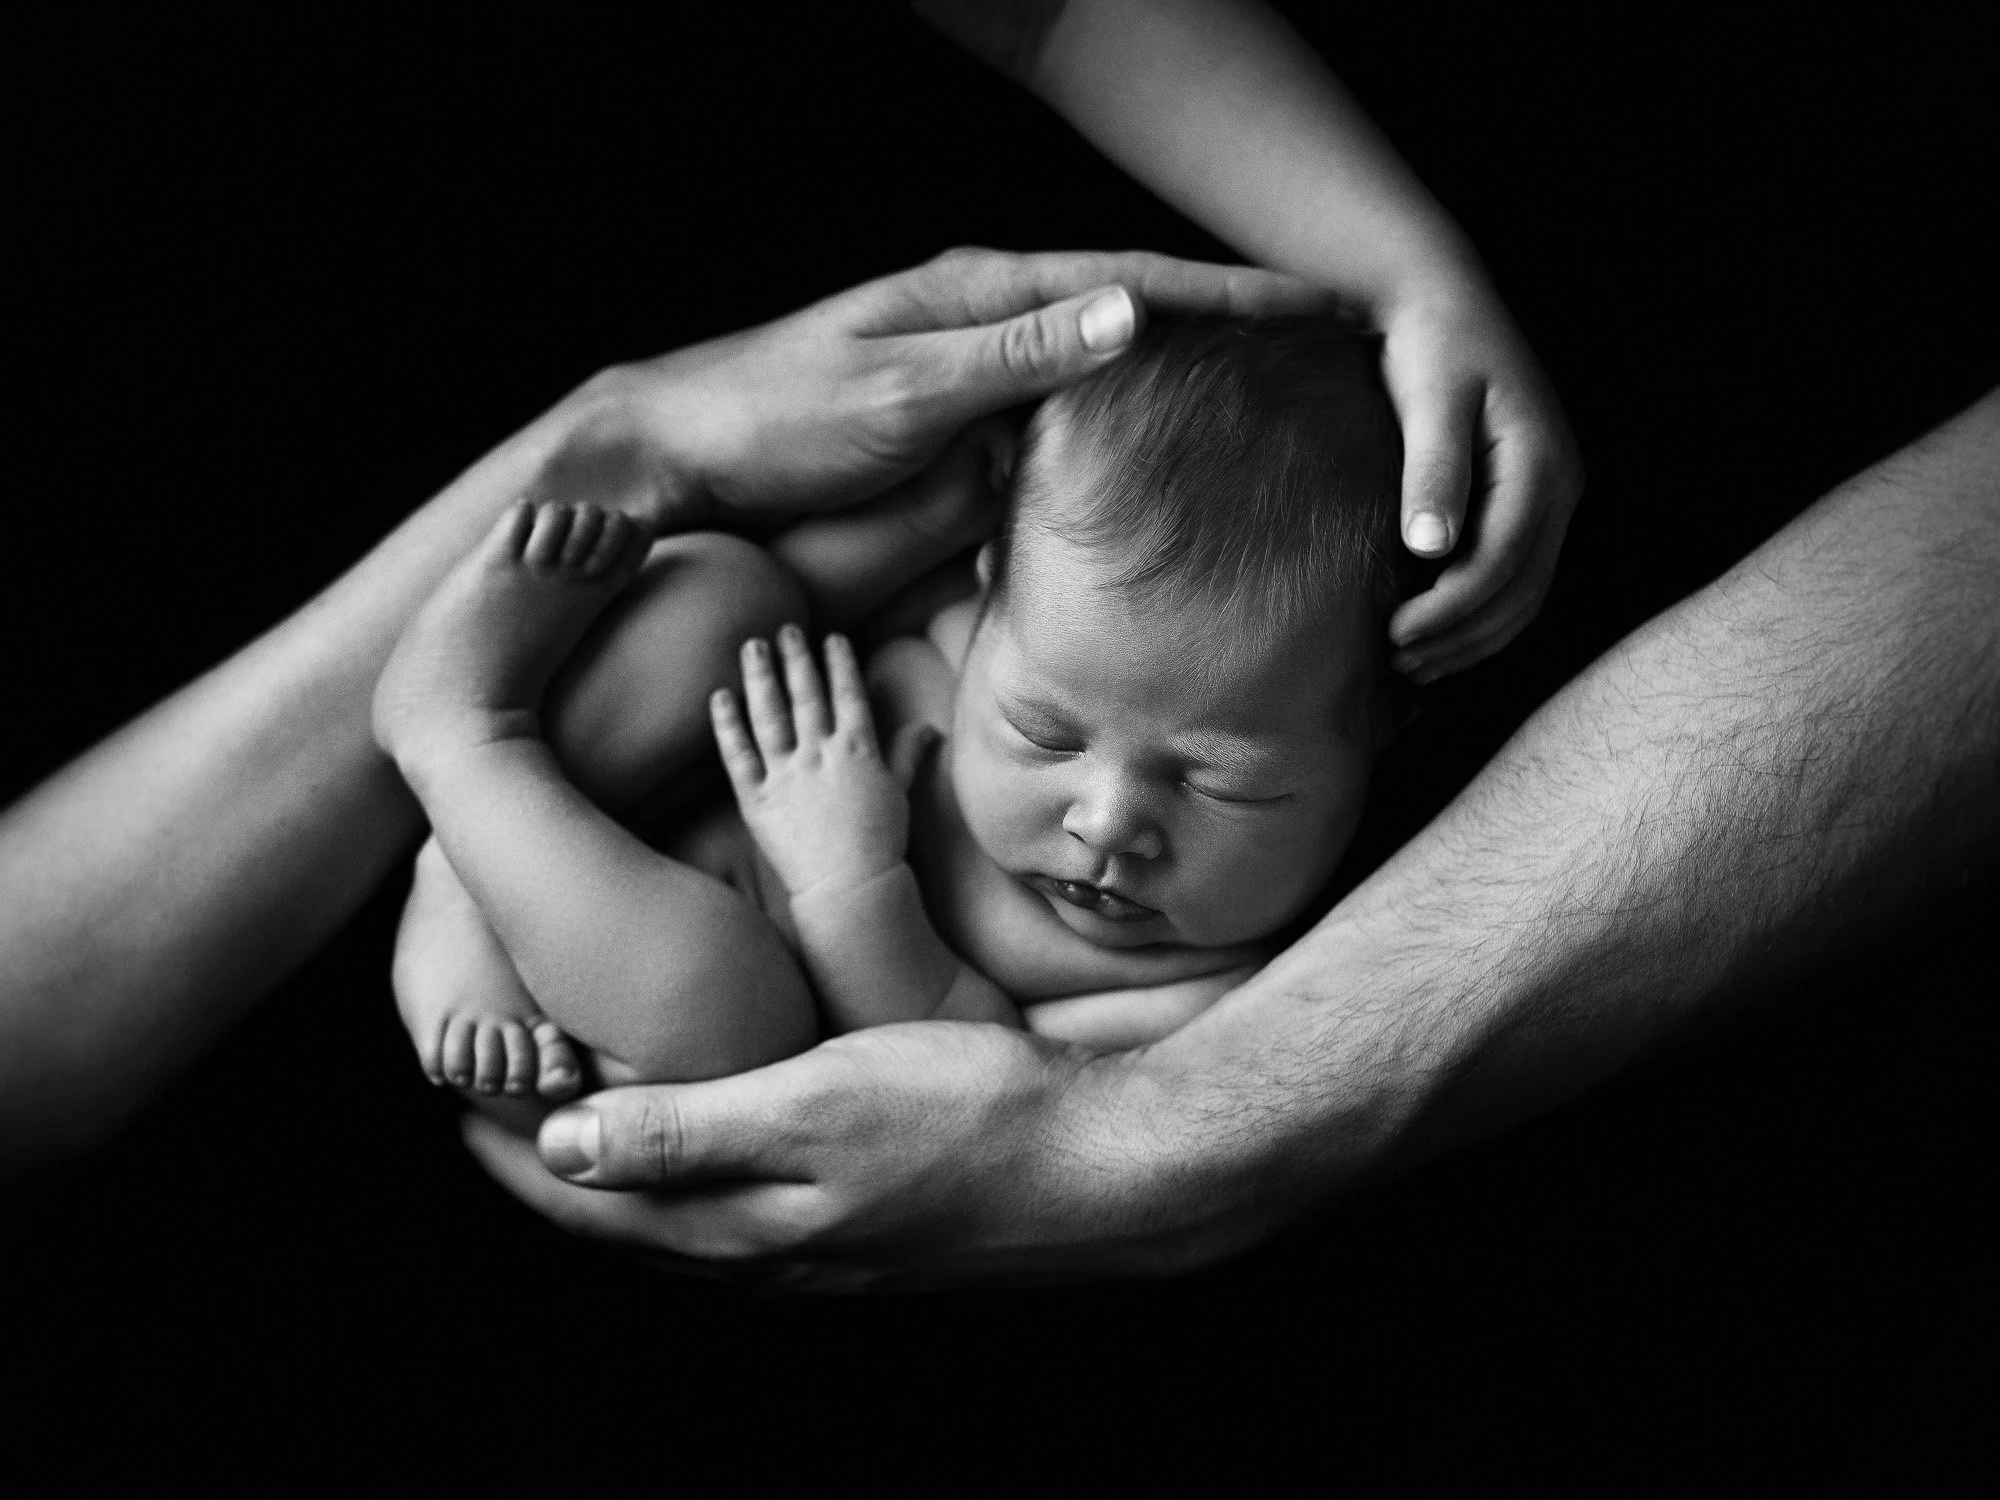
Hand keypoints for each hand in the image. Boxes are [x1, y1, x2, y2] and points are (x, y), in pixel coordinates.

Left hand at [460, 1021, 1266, 1291]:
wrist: (1106, 1169)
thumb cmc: (969, 1120)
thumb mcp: (818, 1107)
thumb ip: (690, 1130)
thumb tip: (563, 1146)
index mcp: (744, 1228)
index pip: (590, 1200)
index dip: (514, 1155)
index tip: (456, 1101)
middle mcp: (771, 1252)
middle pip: (628, 1218)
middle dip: (552, 1170)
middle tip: (496, 1106)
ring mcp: (821, 1246)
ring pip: (685, 1218)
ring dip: (622, 1174)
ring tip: (583, 1117)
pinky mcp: (865, 1224)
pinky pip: (745, 1208)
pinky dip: (696, 1171)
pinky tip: (717, 1137)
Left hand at [532, 247, 1331, 529]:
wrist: (681, 457)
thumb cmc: (773, 414)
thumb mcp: (897, 386)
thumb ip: (1012, 357)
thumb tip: (1130, 315)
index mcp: (983, 295)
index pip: (1134, 283)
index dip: (1233, 294)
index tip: (1323, 304)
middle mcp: (991, 329)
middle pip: (1138, 320)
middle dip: (1235, 329)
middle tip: (1333, 350)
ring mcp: (980, 383)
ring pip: (1108, 379)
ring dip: (1190, 387)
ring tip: (1279, 405)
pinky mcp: (961, 438)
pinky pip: (1064, 434)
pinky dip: (1125, 440)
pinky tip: (1165, 464)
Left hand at [711, 627, 907, 897]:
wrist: (851, 888)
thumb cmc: (882, 842)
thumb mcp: (900, 792)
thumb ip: (908, 754)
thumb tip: (928, 727)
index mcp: (857, 750)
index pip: (847, 695)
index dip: (839, 663)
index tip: (831, 636)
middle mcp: (819, 755)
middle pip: (805, 696)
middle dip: (796, 658)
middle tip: (786, 628)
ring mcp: (785, 775)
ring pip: (768, 715)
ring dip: (760, 678)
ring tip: (752, 646)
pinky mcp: (756, 799)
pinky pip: (737, 755)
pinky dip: (726, 725)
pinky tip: (719, 697)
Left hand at [1379, 271, 1585, 680]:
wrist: (1441, 298)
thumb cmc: (1430, 342)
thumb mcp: (1428, 399)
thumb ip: (1432, 471)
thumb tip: (1429, 550)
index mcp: (1541, 462)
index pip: (1502, 561)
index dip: (1451, 611)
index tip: (1395, 637)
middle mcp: (1560, 486)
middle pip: (1521, 591)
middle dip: (1462, 638)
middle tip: (1397, 667)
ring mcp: (1551, 497)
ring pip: (1523, 594)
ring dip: (1471, 638)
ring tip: (1410, 667)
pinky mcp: (1528, 502)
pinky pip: (1514, 577)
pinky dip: (1478, 615)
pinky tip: (1433, 636)